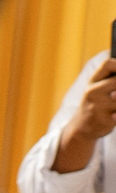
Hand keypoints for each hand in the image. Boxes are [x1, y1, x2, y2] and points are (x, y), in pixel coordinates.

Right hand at [57, 58, 115, 172]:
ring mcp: (98, 106)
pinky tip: (115, 114)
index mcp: (92, 81)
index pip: (108, 65)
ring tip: (115, 105)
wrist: (81, 127)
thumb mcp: (97, 87)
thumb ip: (110, 77)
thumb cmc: (96, 104)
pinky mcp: (105, 120)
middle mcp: (92, 92)